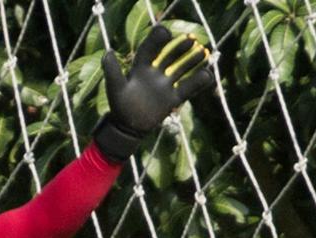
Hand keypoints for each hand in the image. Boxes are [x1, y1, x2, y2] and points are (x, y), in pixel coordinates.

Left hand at [93, 25, 215, 161]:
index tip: (165, 32)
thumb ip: (112, 71)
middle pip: (169, 57)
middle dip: (179, 49)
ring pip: (181, 70)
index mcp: (140, 68)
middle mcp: (155, 74)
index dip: (156, 40)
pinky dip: (198, 82)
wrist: (127, 127)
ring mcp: (165, 85)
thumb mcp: (115, 87)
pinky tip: (208, 74)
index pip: (149, 50)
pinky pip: (187, 89)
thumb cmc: (119, 106)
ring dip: (191, 61)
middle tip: (191, 40)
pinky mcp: (173, 98)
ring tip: (203, 52)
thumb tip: (108, 52)